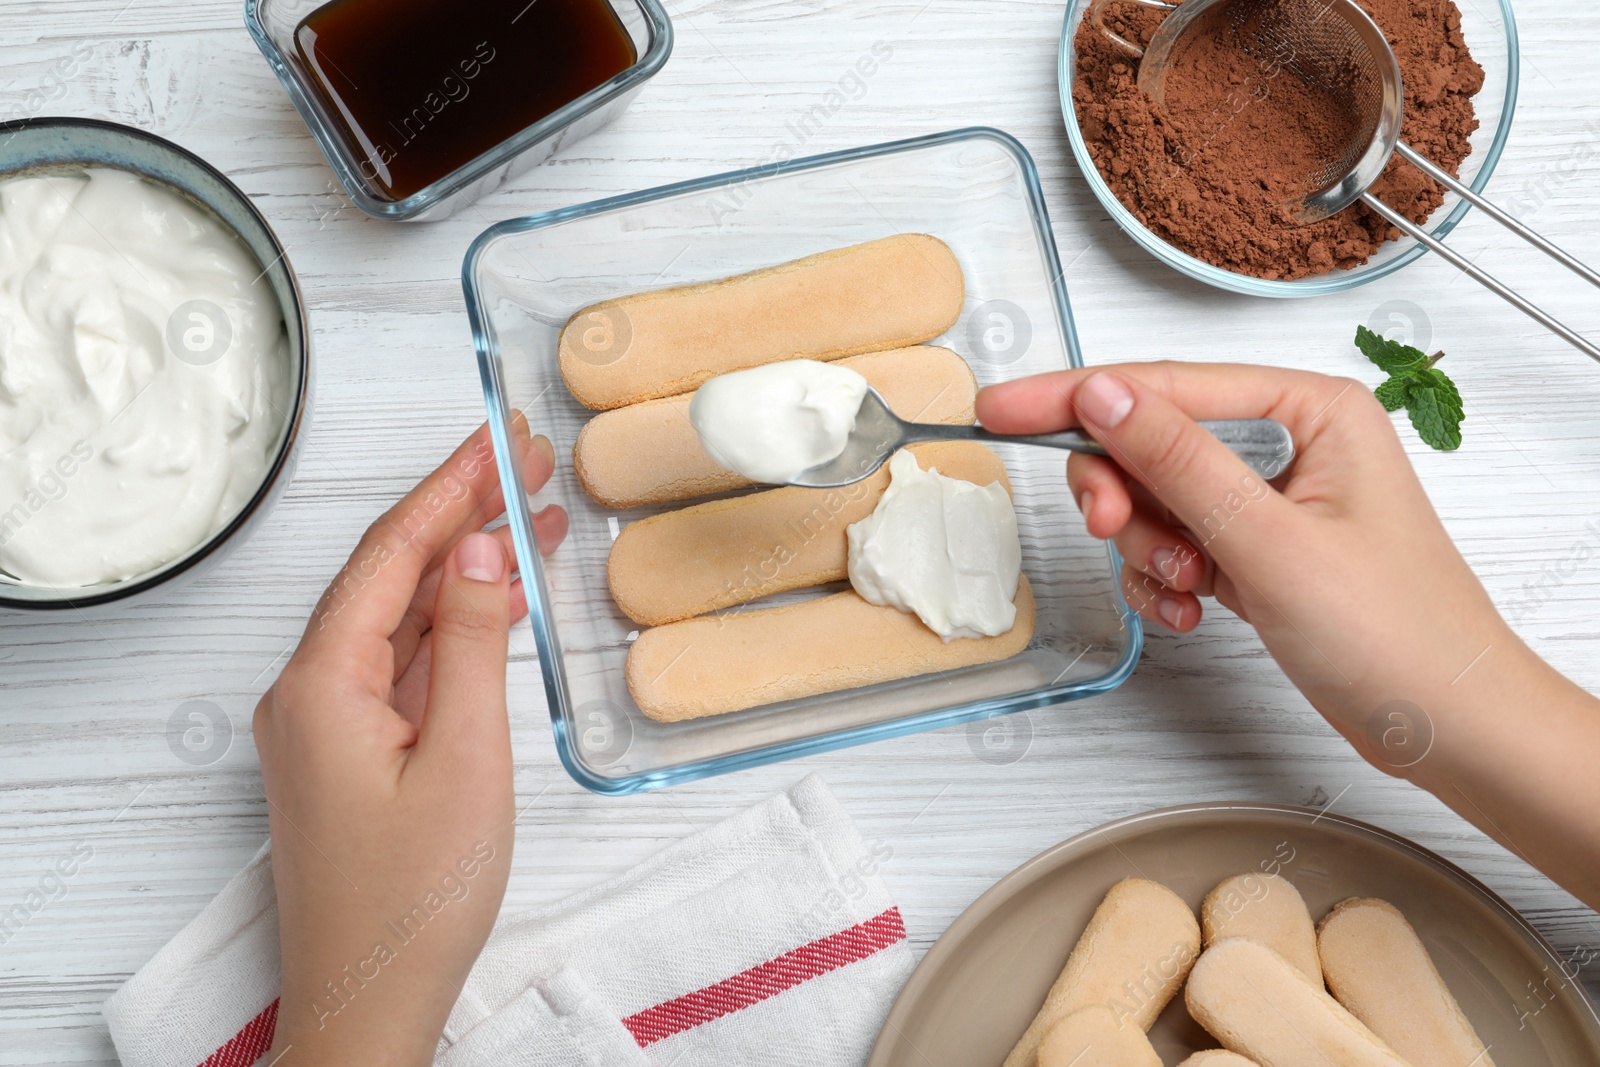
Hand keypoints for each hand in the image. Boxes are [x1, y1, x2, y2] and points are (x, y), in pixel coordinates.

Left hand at [255, 416, 566, 1065]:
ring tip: (532, 515)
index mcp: (321, 684)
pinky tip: (499, 607)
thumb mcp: (464, 759)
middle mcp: (309, 694)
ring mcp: (327, 726)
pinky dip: (453, 628)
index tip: (497, 437)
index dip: (449, 487)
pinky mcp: (350, 754)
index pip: (390, 553)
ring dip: (463, 567)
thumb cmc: (412, 902)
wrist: (370, 1002)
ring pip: (399, 618)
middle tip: (524, 458)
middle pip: (388, 575)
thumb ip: (467, 645)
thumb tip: (476, 551)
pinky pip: (402, 665)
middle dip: (458, 512)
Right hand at [978, 363, 1599, 906]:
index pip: (1166, 385)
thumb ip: (1177, 461)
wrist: (1449, 728)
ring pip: (1154, 501)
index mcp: (1310, 408)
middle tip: (1111, 530)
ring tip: (1185, 591)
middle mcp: (1290, 443)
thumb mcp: (1268, 541)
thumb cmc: (1398, 633)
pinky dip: (1163, 581)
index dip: (1074, 397)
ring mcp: (1270, 501)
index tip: (1003, 409)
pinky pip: (1173, 546)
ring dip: (1149, 550)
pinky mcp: (1255, 551)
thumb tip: (1104, 394)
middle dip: (1123, 495)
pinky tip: (1187, 613)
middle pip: (1151, 441)